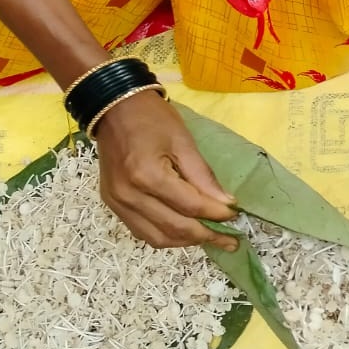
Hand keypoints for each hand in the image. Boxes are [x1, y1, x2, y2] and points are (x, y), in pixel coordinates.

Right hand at [96, 89, 237, 247]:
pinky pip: (142, 231)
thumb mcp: (183, 141)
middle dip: (206, 235)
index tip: (236, 215)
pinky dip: (165, 235)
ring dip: (186, 241)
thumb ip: (203, 176)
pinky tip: (183, 231)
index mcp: (147, 175)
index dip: (216, 214)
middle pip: (175, 228)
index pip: (190, 206)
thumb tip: (226, 204)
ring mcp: (117, 203)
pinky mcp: (112, 205)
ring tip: (210, 237)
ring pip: (157, 238)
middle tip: (230, 237)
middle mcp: (129, 195)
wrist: (114, 107)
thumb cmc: (152, 118)